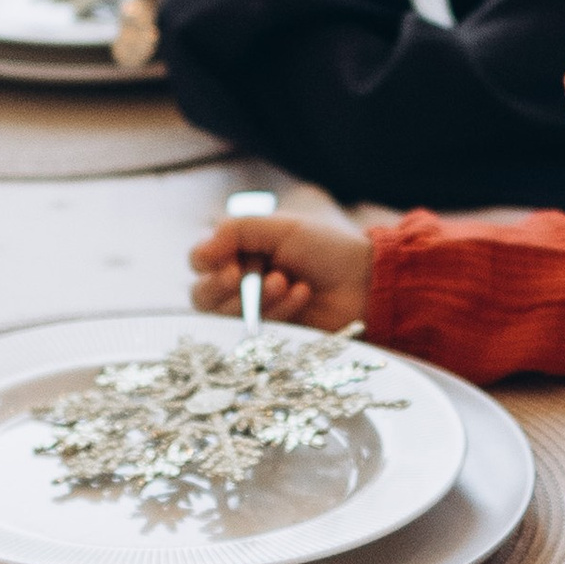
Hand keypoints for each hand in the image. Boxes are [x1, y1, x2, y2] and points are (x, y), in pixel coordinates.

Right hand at [188, 204, 373, 331]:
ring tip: (285, 280)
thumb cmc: (326, 248)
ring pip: (225, 317)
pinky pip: (255, 331)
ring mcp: (255, 312)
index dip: (206, 263)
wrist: (365, 280)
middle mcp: (242, 282)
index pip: (199, 261)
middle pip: (202, 295)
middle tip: (244, 277)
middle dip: (224, 287)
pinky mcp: (272, 336)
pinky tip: (302, 293)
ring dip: (254, 297)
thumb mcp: (280, 227)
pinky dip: (278, 309)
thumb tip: (199, 254)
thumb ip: (235, 231)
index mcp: (240, 251)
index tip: (230, 262)